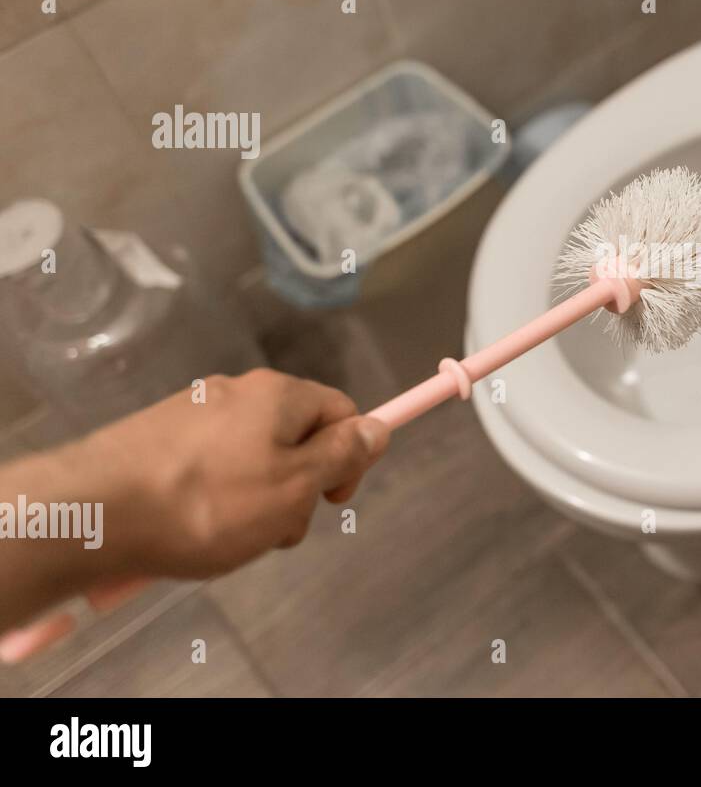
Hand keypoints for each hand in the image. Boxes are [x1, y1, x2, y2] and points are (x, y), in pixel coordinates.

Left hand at [78, 368, 389, 579]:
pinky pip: (207, 467)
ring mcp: (191, 413)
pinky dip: (212, 498)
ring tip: (228, 538)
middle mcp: (235, 392)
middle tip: (277, 530)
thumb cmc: (206, 505)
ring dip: (254, 499)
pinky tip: (191, 530)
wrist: (93, 514)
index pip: (341, 411)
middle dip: (297, 486)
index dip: (350, 456)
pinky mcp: (156, 438)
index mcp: (278, 395)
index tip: (334, 500)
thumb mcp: (294, 488)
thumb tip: (378, 428)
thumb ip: (342, 456)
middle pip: (294, 436)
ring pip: (250, 456)